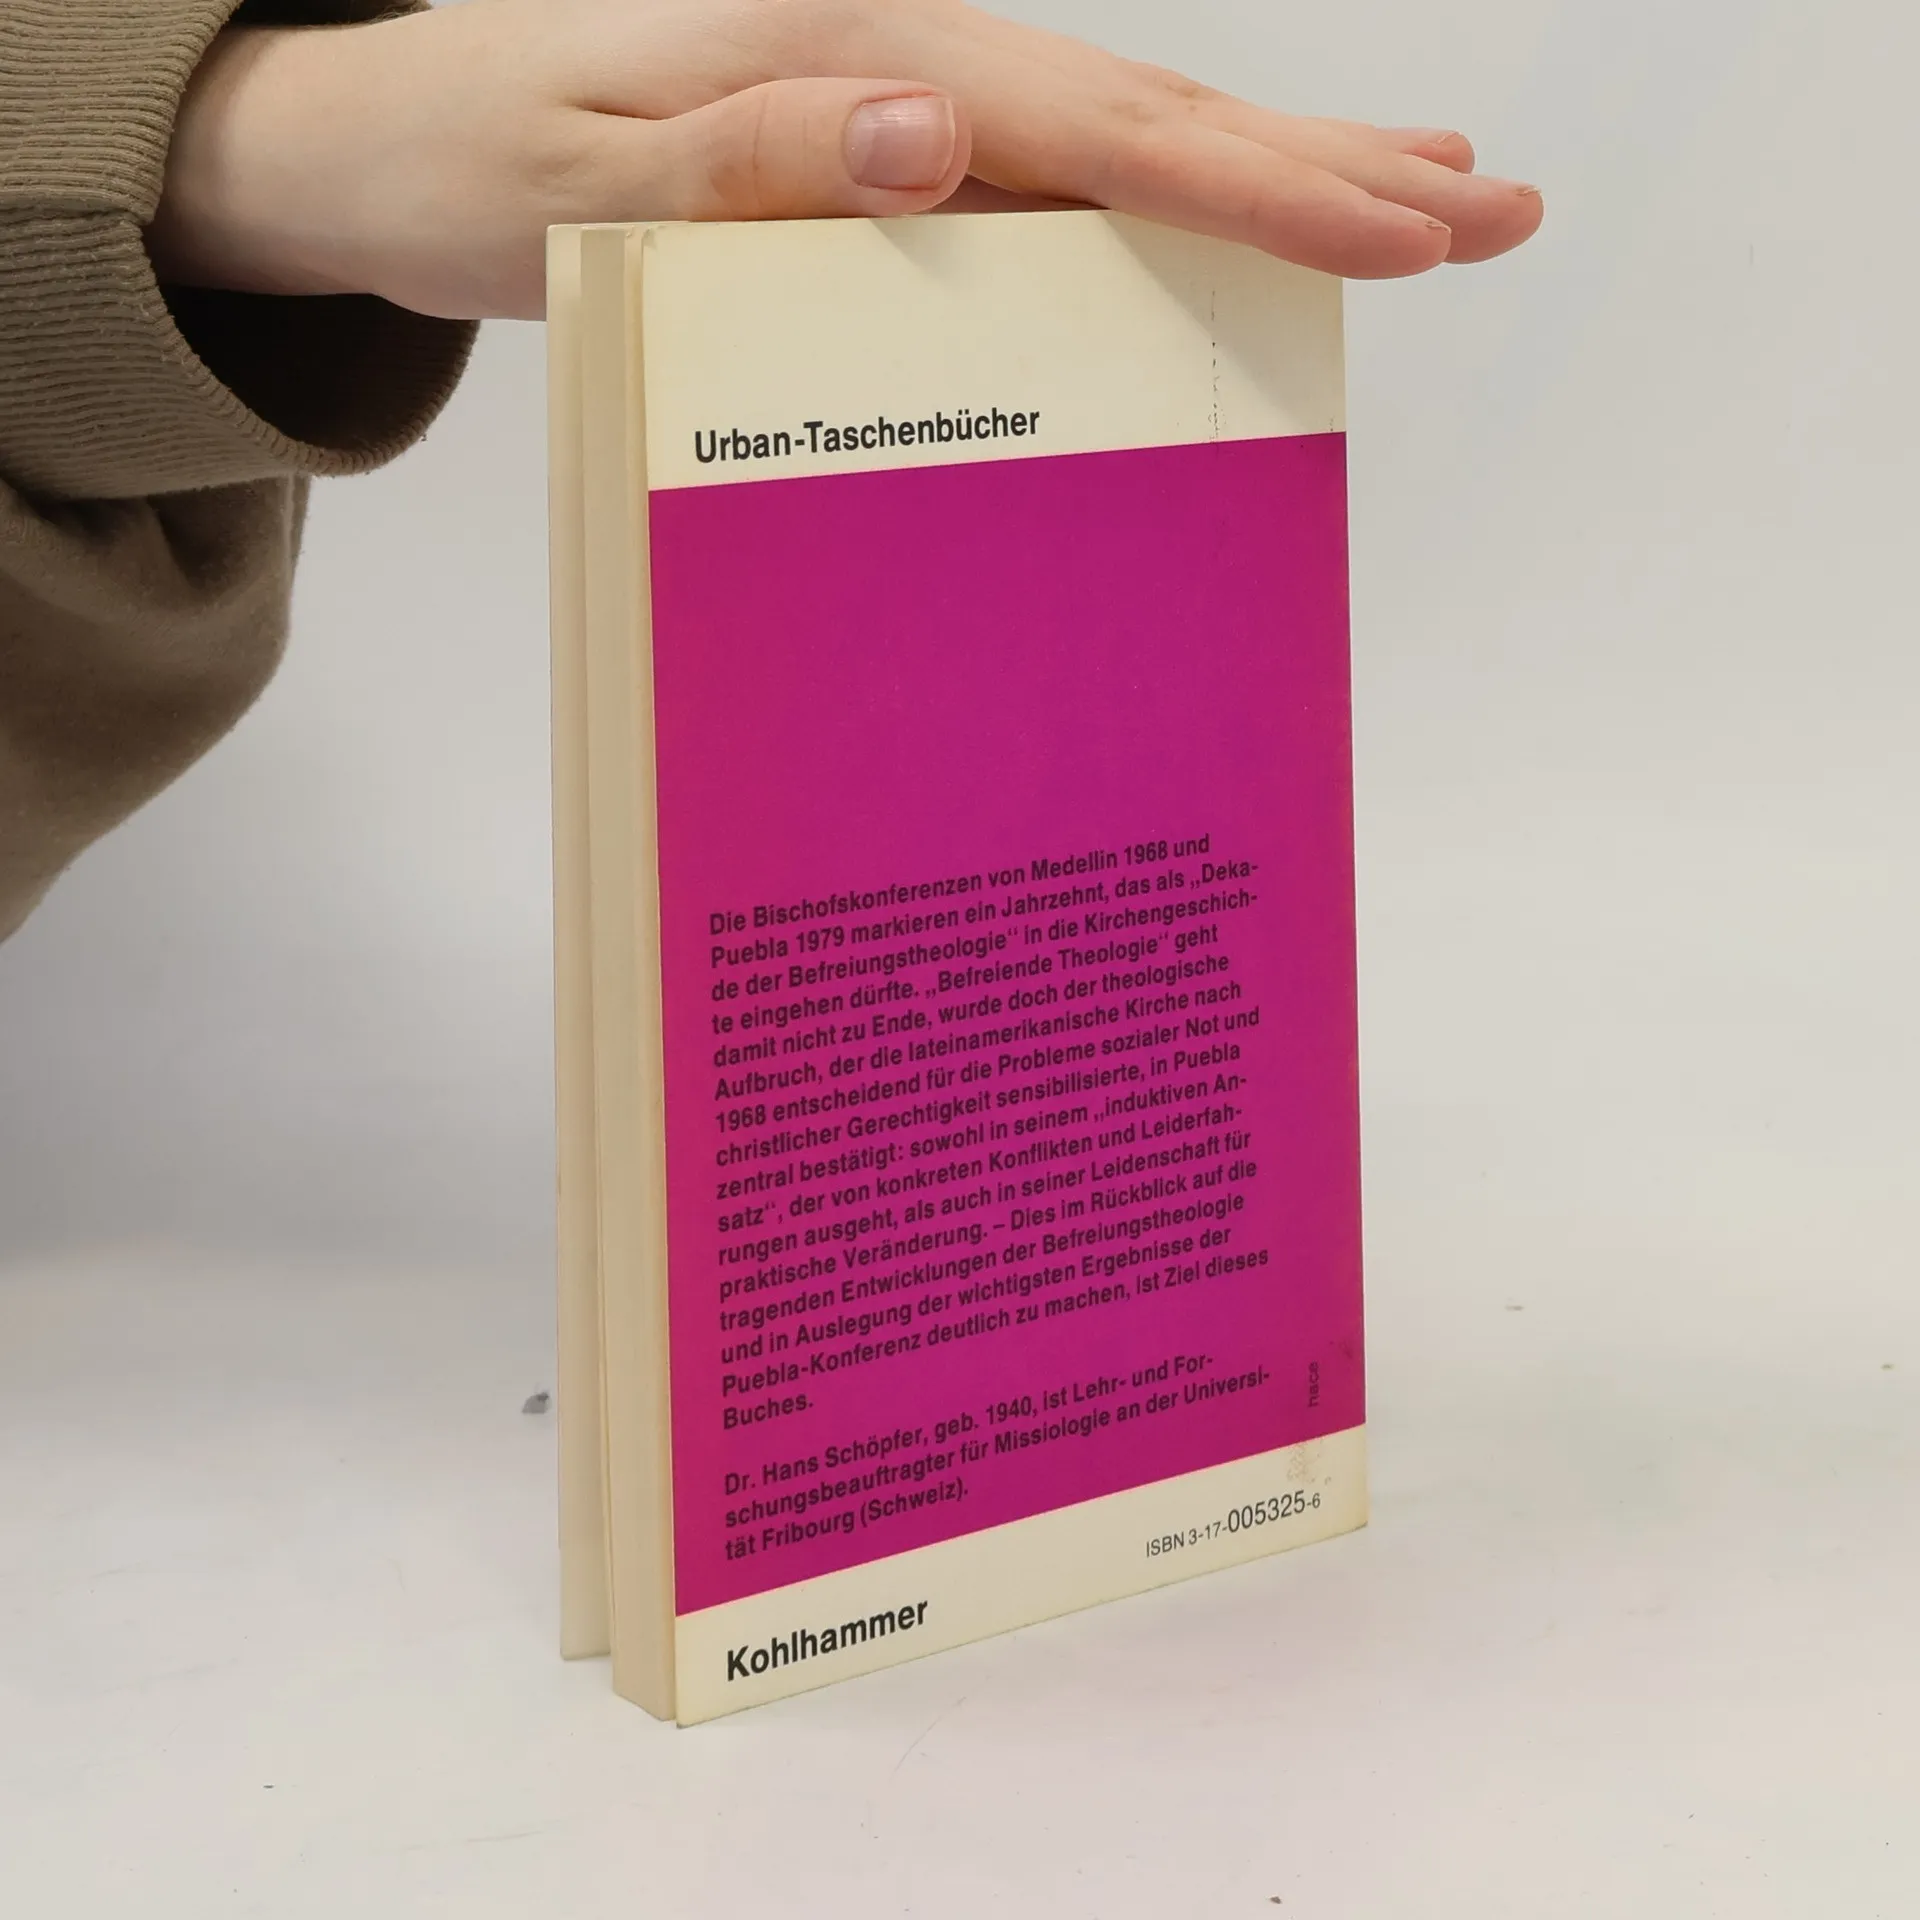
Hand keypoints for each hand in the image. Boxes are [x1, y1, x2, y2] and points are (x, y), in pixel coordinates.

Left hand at [149, 0, 1542, 320]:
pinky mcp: (896, 156)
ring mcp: (909, 103)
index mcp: (852, 51)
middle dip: (1335, 170)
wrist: (398, 145)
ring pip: (1135, 140)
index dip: (1258, 182)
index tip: (1403, 231)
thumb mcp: (577, 176)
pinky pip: (1063, 185)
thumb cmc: (476, 167)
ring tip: (1436, 197)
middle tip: (1501, 211)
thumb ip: (750, 154)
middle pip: (1159, 112)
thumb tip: (940, 134)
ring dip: (1289, 169)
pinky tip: (1231, 210)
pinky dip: (1171, 199)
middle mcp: (905, 59)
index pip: (1097, 124)